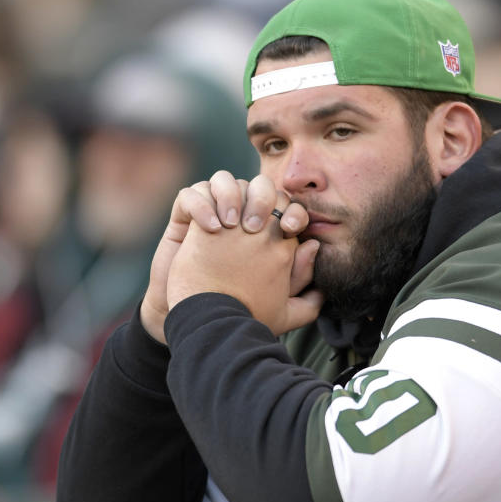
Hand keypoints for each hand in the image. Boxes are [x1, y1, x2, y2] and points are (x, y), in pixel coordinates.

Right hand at [140, 172, 310, 342]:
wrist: (200, 320)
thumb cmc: (242, 311)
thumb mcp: (281, 305)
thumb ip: (302, 281)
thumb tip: (314, 246)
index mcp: (268, 232)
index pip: (287, 205)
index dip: (293, 210)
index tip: (291, 228)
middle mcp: (242, 218)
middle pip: (259, 186)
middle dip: (263, 198)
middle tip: (257, 226)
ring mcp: (214, 215)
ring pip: (225, 181)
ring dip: (231, 195)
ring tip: (231, 224)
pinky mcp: (185, 219)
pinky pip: (191, 194)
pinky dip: (201, 204)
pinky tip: (210, 229)